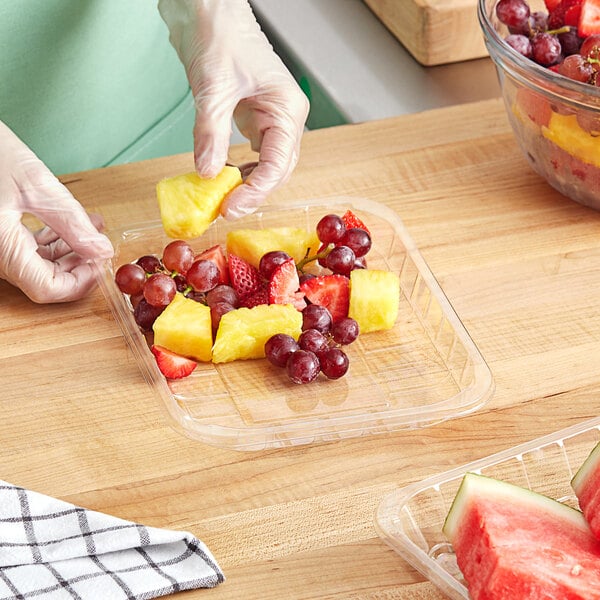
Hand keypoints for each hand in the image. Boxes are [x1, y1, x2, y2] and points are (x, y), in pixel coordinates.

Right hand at [0, 121, 113, 302]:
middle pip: (44, 279)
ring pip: (37, 264)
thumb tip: (102, 250)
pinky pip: (26, 248)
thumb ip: (72, 223)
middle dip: (79, 264)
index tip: (102, 265)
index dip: (81, 282)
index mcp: (2, 248)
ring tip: (93, 228)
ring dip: (69, 250)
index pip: (47, 288)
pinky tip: (71, 223)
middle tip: (102, 245)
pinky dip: (52, 240)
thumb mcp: (36, 186)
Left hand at [158, 0, 309, 218]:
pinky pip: (252, 155)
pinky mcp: (254, 119)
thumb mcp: (213, 87)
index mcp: (287, 109)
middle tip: (225, 211)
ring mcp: (271, 119)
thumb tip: (207, 173)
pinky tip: (223, 179)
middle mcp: (285, 118)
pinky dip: (239, 170)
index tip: (230, 207)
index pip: (279, 164)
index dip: (256, 191)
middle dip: (253, 193)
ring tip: (223, 200)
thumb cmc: (220, 33)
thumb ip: (210, 133)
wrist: (207, 8)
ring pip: (267, 166)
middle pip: (277, 170)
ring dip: (247, 185)